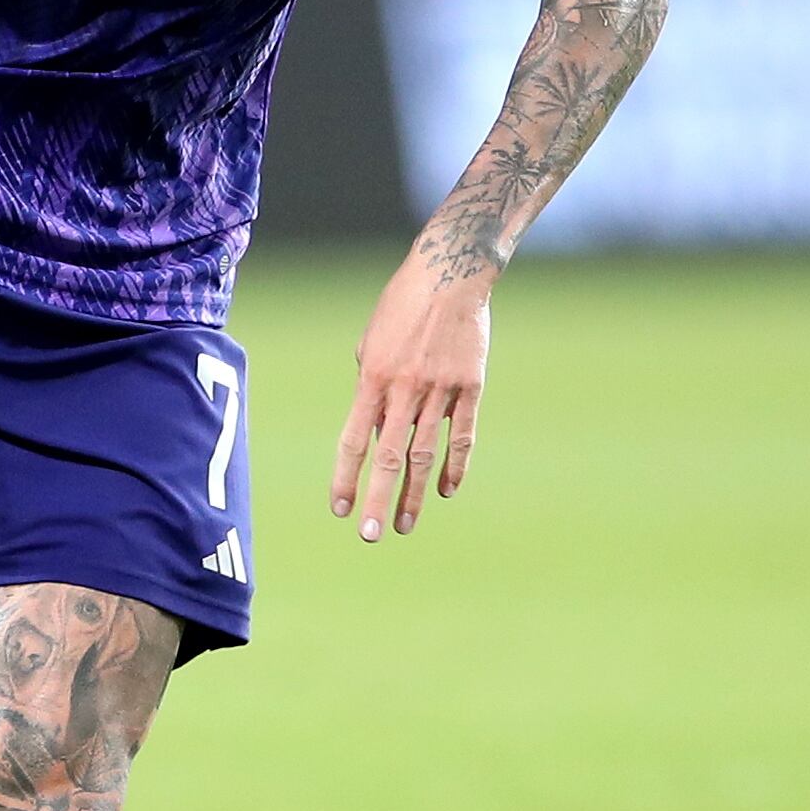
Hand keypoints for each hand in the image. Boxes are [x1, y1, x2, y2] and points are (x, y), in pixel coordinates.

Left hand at [332, 248, 493, 539]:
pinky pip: (462, 436)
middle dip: (378, 499)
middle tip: (371, 535)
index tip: (339, 508)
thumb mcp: (371, 342)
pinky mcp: (470, 388)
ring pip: (425, 455)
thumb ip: (370, 385)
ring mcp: (439, 391)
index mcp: (372, 379)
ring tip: (406, 525)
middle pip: (388, 457)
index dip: (345, 477)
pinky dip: (454, 466)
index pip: (353, 440)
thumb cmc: (402, 306)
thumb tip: (374, 426)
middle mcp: (404, 389)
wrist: (450, 274)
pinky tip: (445, 490)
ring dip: (415, 494)